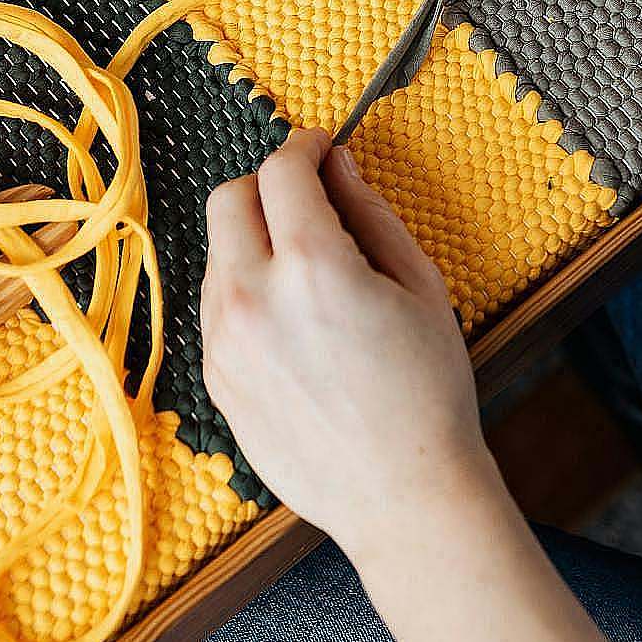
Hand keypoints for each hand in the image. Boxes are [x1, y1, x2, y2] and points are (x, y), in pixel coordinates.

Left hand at [201, 131, 603, 641]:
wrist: (402, 494)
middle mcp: (253, 298)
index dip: (304, 146)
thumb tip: (337, 164)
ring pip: (216, 253)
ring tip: (308, 271)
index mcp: (312, 267)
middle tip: (307, 200)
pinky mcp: (214, 378)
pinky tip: (293, 320)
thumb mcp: (419, 286)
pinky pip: (215, 307)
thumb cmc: (427, 393)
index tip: (320, 148)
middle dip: (266, 185)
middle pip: (228, 198)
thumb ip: (370, 213)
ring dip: (253, 239)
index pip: (282, 170)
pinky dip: (245, 290)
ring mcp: (224, 342)